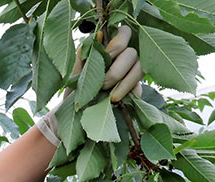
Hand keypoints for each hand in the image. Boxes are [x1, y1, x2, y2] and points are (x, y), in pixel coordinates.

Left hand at [35, 25, 145, 146]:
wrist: (72, 115)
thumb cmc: (72, 89)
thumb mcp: (73, 72)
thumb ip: (84, 54)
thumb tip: (98, 35)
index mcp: (107, 46)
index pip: (123, 33)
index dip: (117, 44)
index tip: (106, 58)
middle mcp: (122, 56)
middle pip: (132, 53)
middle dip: (117, 70)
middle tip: (103, 85)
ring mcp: (130, 72)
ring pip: (141, 68)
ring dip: (127, 82)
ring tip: (112, 98)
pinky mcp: (134, 88)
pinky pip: (140, 87)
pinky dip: (132, 93)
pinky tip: (122, 101)